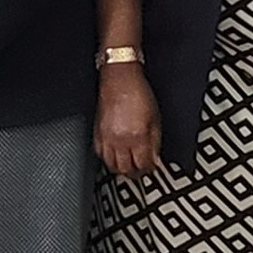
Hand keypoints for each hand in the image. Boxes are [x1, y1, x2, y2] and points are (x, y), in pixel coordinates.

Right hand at [94, 62, 160, 177]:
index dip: (149, 169)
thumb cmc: (137, 92)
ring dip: (121, 168)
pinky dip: (108, 159)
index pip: (143, 164)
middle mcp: (119, 140)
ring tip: (128, 166)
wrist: (119, 79)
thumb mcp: (155, 117)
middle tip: (141, 171)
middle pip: (125, 169)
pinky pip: (100, 154)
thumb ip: (155, 141)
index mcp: (137, 136)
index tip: (152, 168)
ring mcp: (106, 138)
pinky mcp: (96, 133)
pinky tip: (114, 156)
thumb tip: (155, 157)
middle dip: (135, 173)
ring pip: (111, 165)